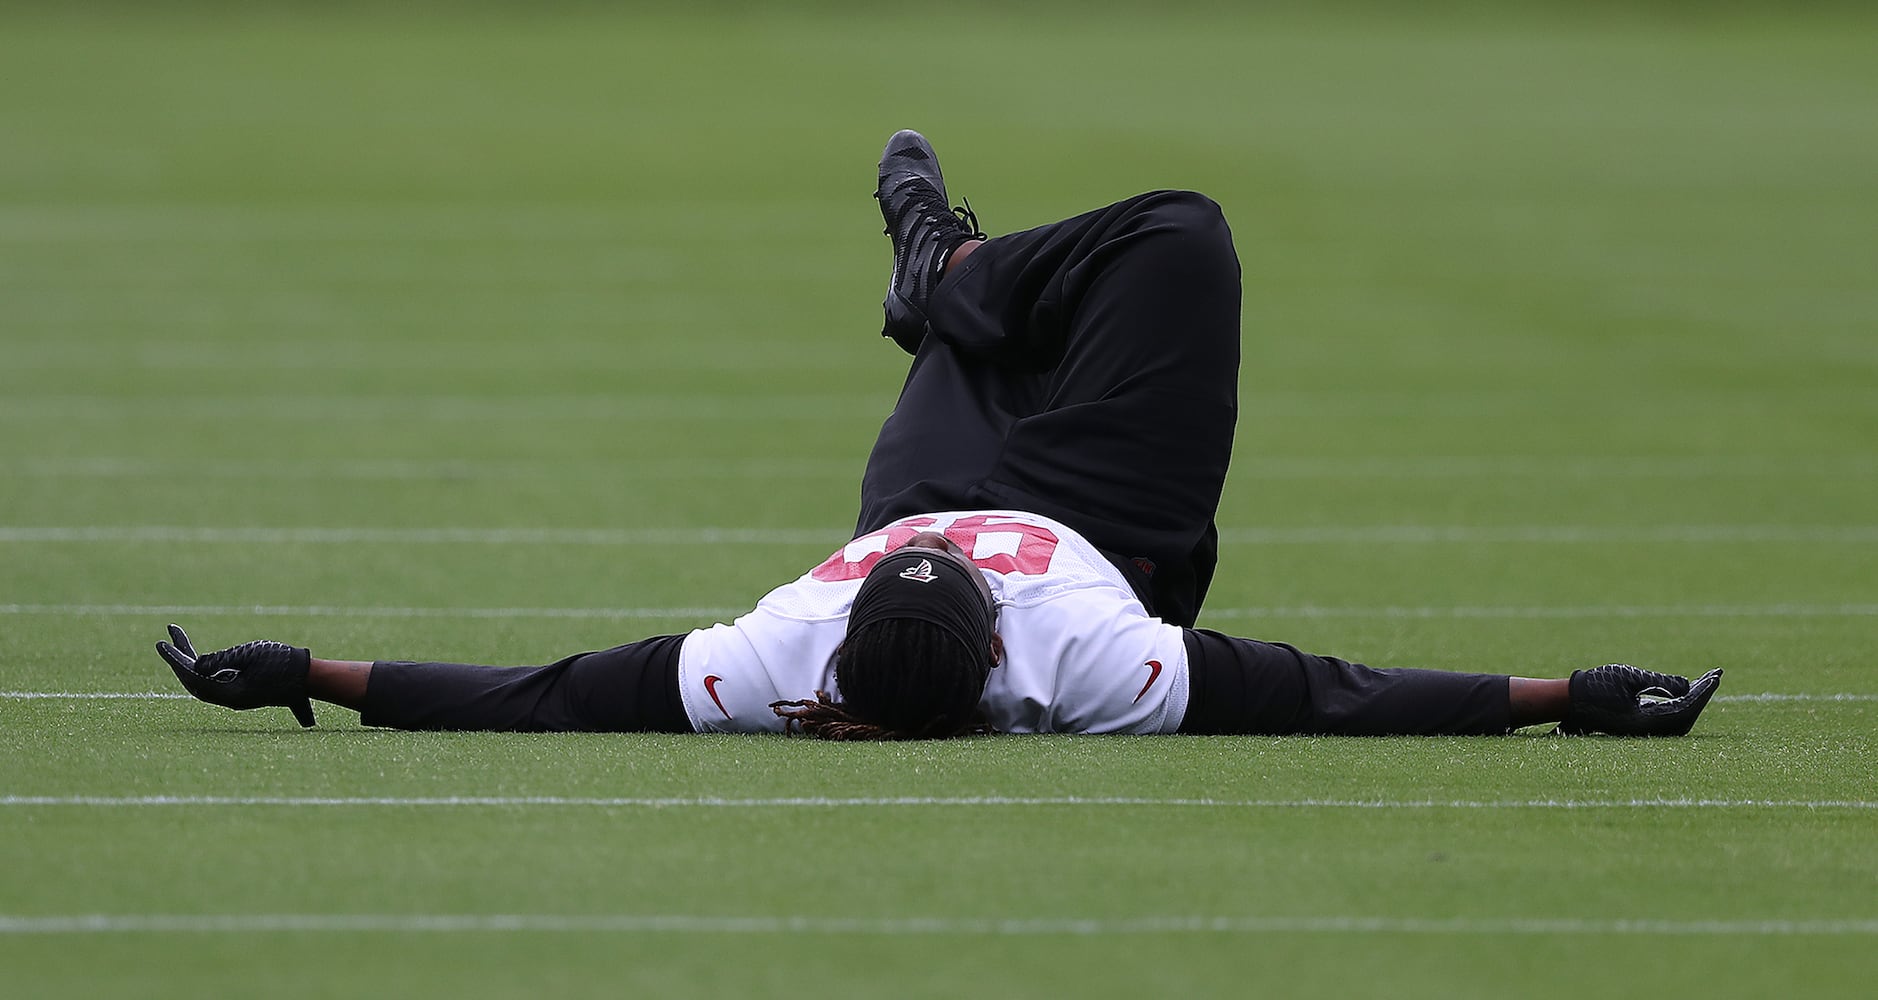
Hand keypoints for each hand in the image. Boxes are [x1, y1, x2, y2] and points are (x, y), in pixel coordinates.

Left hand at [158, 624, 316, 727]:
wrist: (311, 677)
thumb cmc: (284, 663)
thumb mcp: (250, 656)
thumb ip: (219, 660)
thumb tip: (195, 664)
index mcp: (231, 694)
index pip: (194, 679)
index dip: (175, 661)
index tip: (162, 645)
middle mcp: (231, 699)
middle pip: (195, 682)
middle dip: (178, 661)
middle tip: (164, 642)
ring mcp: (237, 695)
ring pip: (204, 681)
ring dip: (189, 662)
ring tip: (177, 641)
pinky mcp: (244, 689)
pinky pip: (215, 679)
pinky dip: (203, 666)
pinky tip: (198, 655)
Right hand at [1557, 664, 1722, 736]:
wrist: (1568, 698)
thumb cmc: (1596, 684)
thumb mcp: (1629, 677)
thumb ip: (1661, 682)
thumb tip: (1689, 686)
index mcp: (1644, 721)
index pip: (1684, 709)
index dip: (1702, 693)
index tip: (1715, 677)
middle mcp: (1646, 729)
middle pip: (1685, 718)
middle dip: (1701, 697)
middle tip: (1714, 676)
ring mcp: (1642, 728)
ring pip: (1678, 719)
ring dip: (1692, 701)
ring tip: (1704, 681)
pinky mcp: (1638, 723)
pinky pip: (1667, 717)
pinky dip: (1680, 703)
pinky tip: (1685, 690)